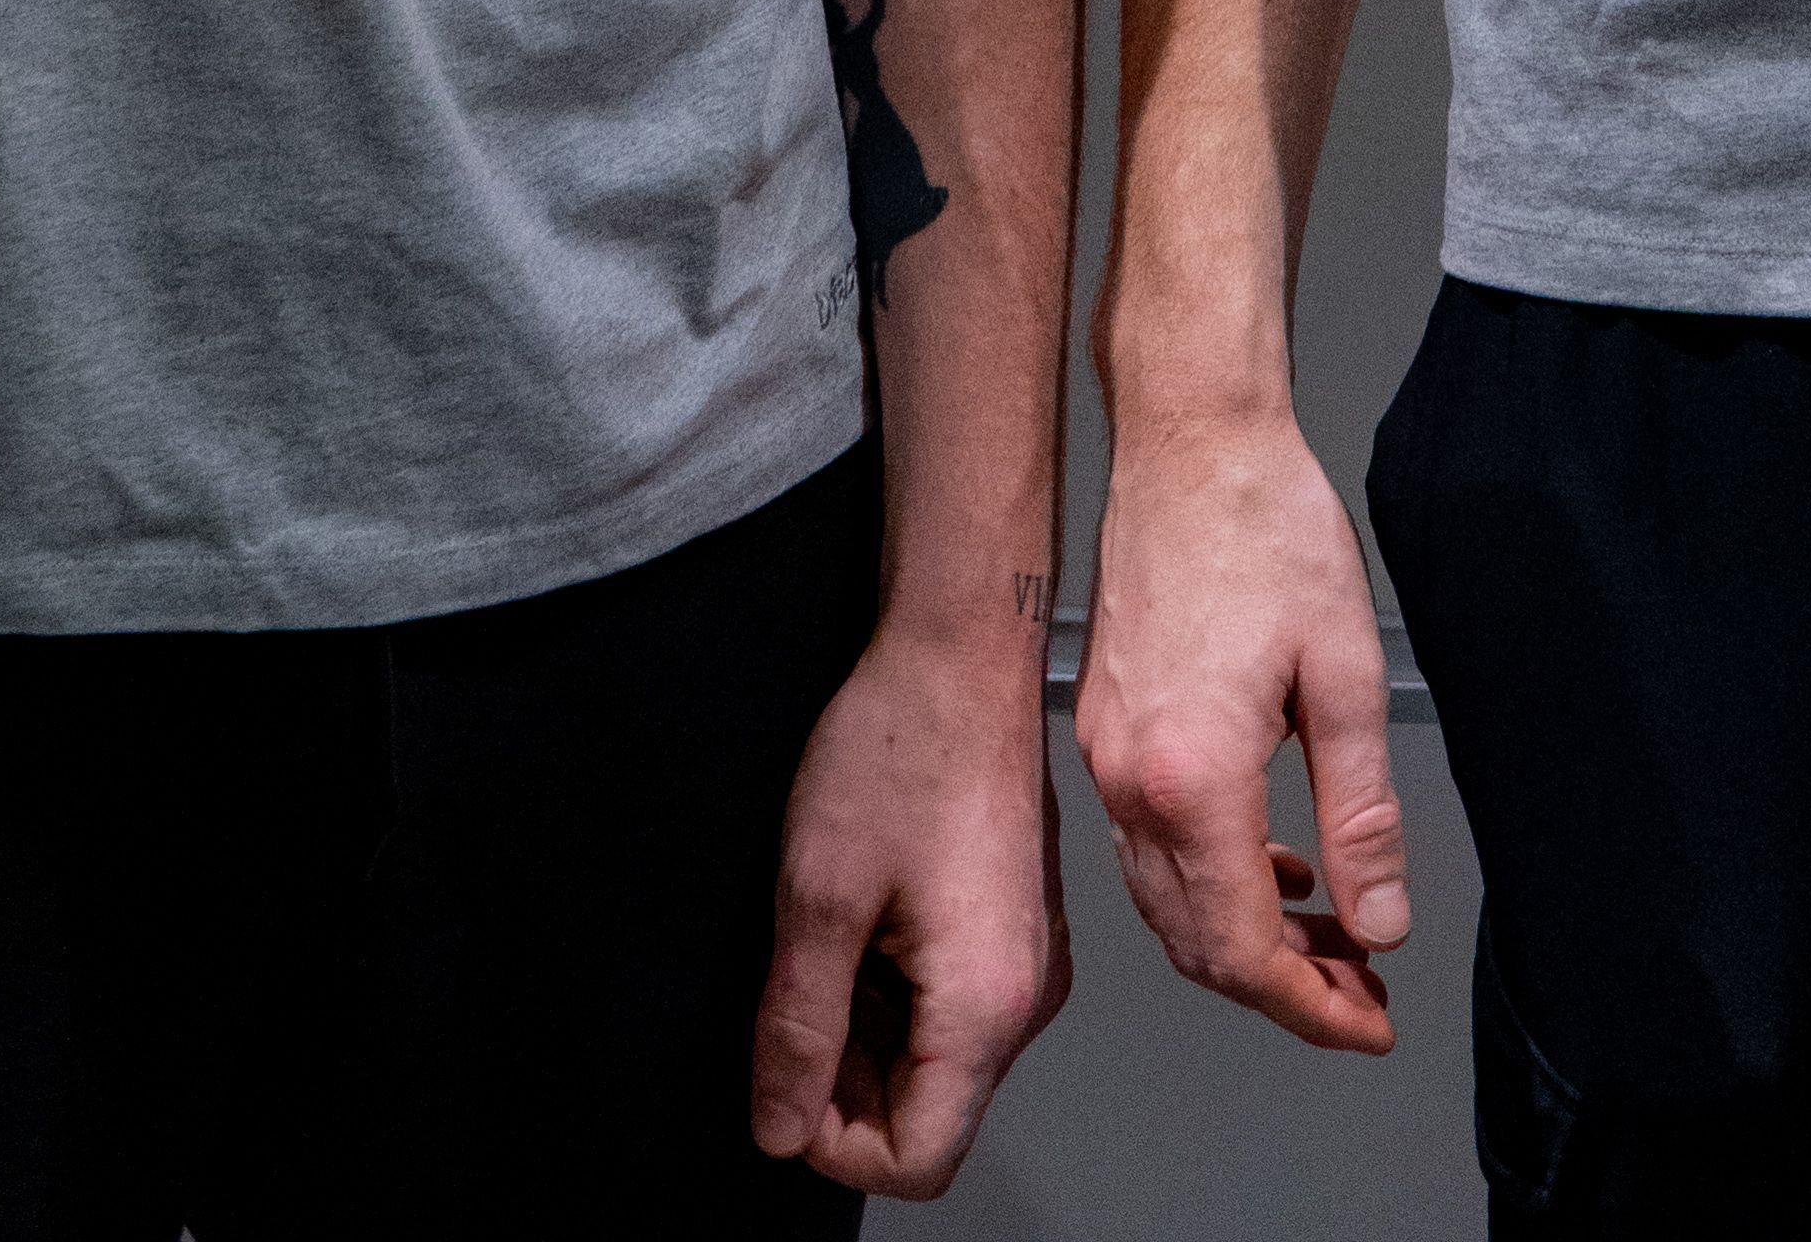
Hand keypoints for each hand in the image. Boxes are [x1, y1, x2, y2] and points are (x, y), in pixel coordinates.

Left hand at [751, 615, 1066, 1195]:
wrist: (960, 651)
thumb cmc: (904, 744)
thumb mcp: (818, 894)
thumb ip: (796, 1027)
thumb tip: (779, 1124)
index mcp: (986, 1004)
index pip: (918, 1160)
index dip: (834, 1143)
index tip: (786, 1082)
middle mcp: (1027, 997)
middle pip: (932, 1115)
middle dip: (849, 1083)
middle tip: (796, 999)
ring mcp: (1031, 963)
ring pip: (942, 1062)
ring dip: (872, 1033)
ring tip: (832, 941)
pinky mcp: (1020, 930)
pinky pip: (958, 1007)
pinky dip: (901, 992)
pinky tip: (869, 921)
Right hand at [1076, 403, 1410, 1057]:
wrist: (1189, 437)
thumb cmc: (1266, 525)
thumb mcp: (1346, 674)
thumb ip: (1362, 815)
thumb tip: (1379, 921)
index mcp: (1192, 776)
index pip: (1242, 948)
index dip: (1311, 1005)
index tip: (1367, 1021)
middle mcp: (1131, 779)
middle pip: (1196, 944)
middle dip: (1282, 988)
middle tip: (1359, 992)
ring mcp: (1106, 754)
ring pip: (1167, 904)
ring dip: (1244, 939)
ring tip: (1329, 935)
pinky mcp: (1105, 726)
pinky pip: (1148, 847)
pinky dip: (1208, 881)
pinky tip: (1269, 864)